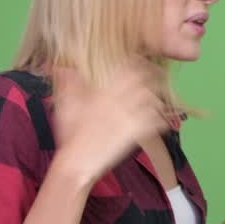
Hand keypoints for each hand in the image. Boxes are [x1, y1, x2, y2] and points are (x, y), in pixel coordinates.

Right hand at [50, 64, 166, 185]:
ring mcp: (129, 117)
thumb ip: (70, 85)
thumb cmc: (70, 135)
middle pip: (143, 80)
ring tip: (158, 98)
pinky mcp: (137, 133)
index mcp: (103, 92)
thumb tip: (64, 68)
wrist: (78, 162)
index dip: (136, 62)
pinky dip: (160, 119)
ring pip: (152, 99)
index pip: (124, 69)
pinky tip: (160, 120)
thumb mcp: (66, 106)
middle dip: (152, 75)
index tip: (140, 61)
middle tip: (157, 75)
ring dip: (157, 97)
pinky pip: (156, 122)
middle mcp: (118, 101)